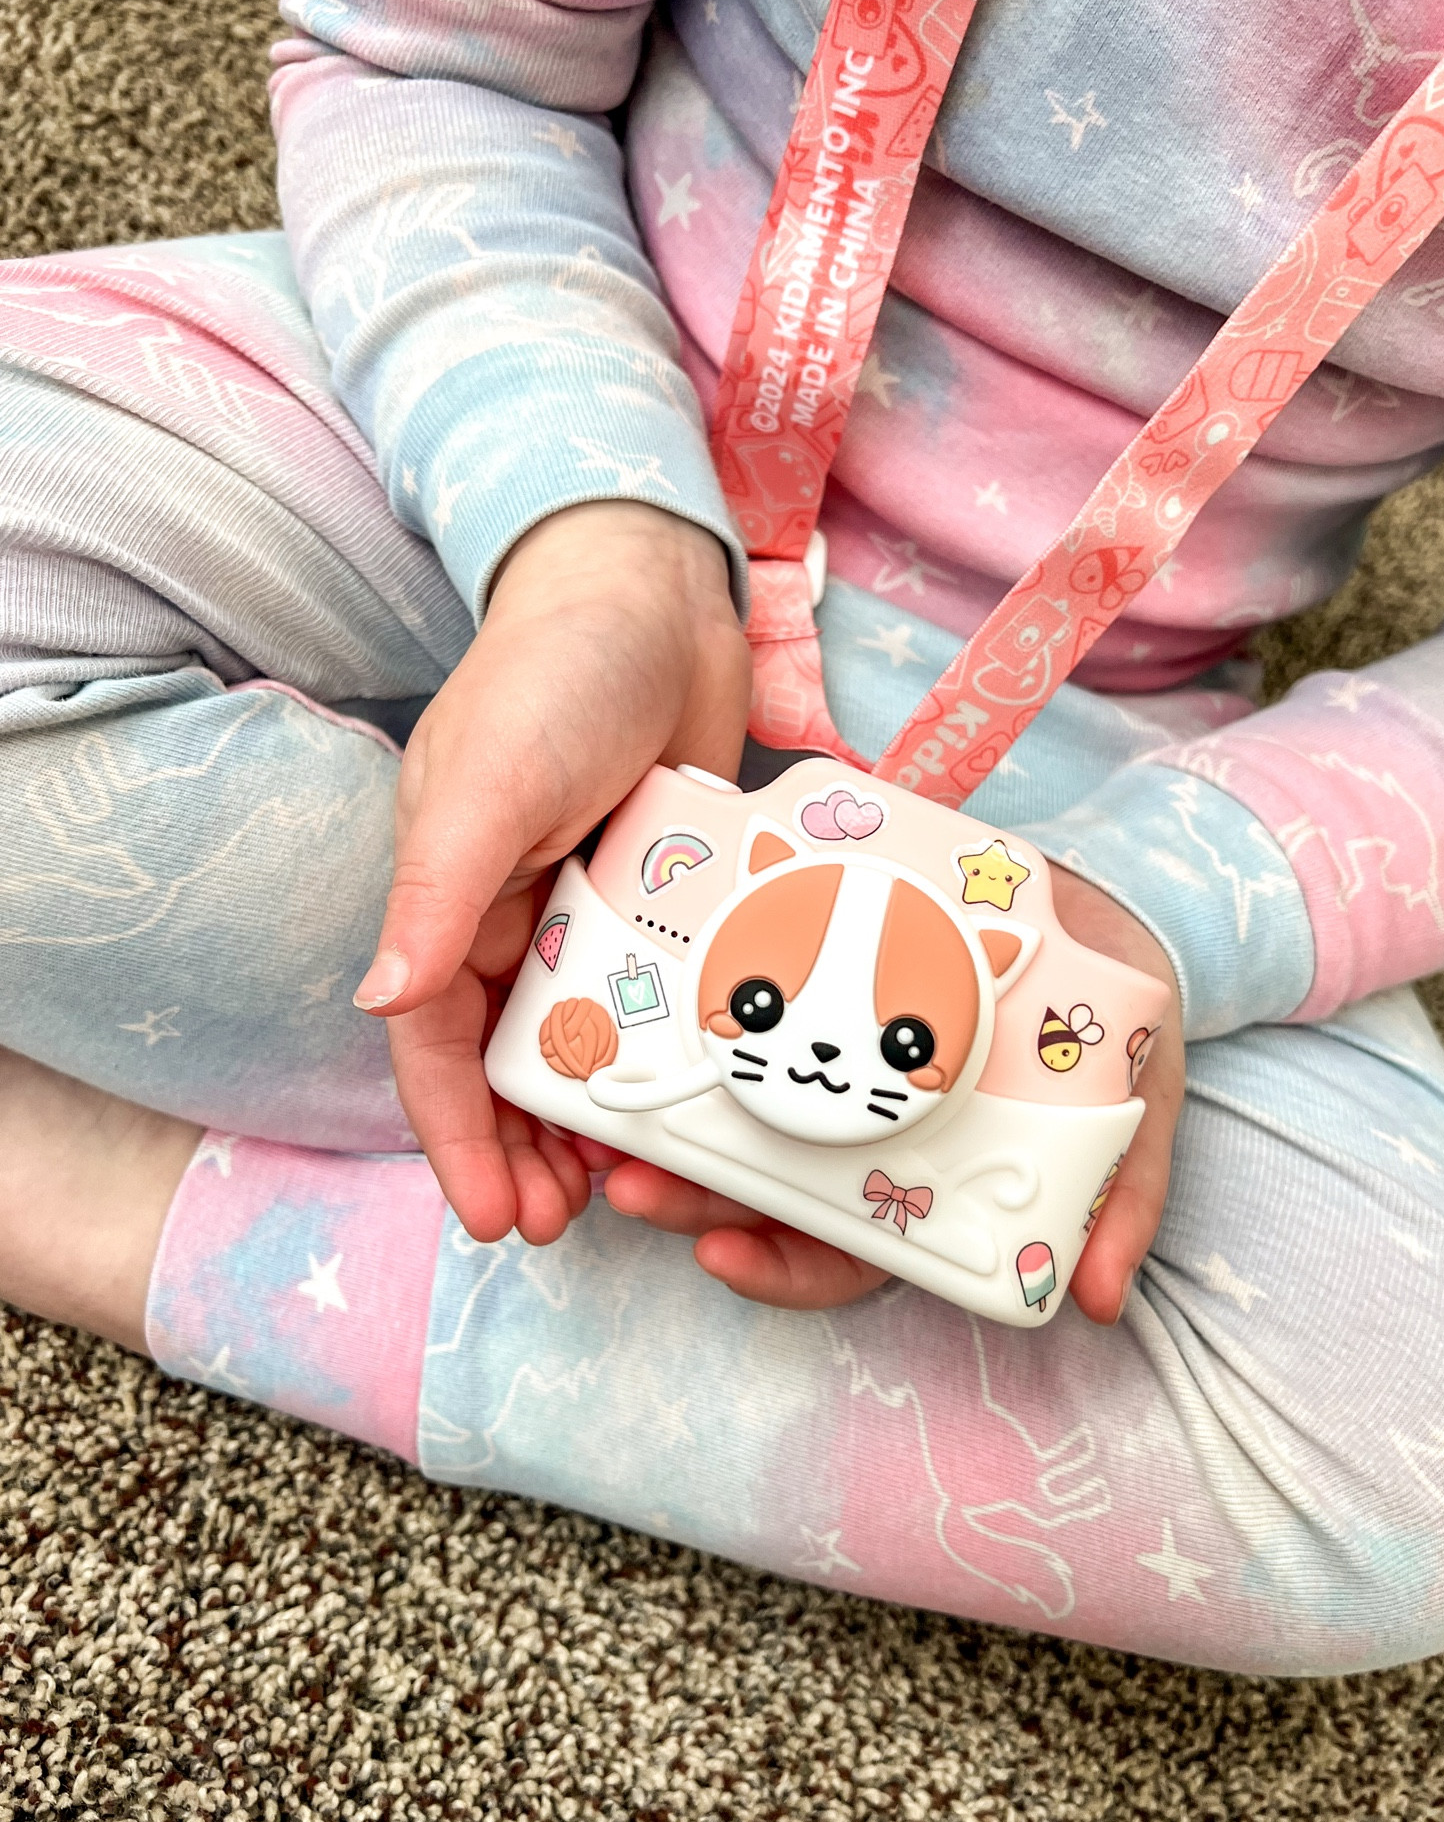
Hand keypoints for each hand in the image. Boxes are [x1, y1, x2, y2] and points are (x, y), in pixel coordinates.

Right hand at [352, 500, 750, 1243]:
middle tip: (564, 1224)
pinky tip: (687, 1099)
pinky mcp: (656, 899)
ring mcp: (586, 911)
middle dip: (521, 1150)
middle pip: (503, 1063)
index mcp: (446, 898)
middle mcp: (508, 915)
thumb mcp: (488, 786)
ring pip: (576, 1044)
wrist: (658, 596)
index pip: (435, 1046)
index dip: (457, 1137)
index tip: (497, 1219)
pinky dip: (655, 1052)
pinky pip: (649, 996)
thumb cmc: (555, 676)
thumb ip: (434, 894)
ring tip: (621, 1188)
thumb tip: (378, 1002)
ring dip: (586, 1119)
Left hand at [605, 862, 1184, 1324]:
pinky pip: (740, 1029)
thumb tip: (1098, 1300)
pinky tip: (639, 1019)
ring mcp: (833, 1072)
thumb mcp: (1140, 1100)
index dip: (780, 1268)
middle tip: (630, 1182)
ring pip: (736, 1122)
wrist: (1094, 907)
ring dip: (669, 1129)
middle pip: (766, 1194)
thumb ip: (1126, 1191)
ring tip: (605, 1120)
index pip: (844, 1254)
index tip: (720, 1251)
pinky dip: (690, 1038)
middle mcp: (866, 1139)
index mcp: (925, 1183)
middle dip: (692, 1199)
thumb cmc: (1110, 1020)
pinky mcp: (814, 994)